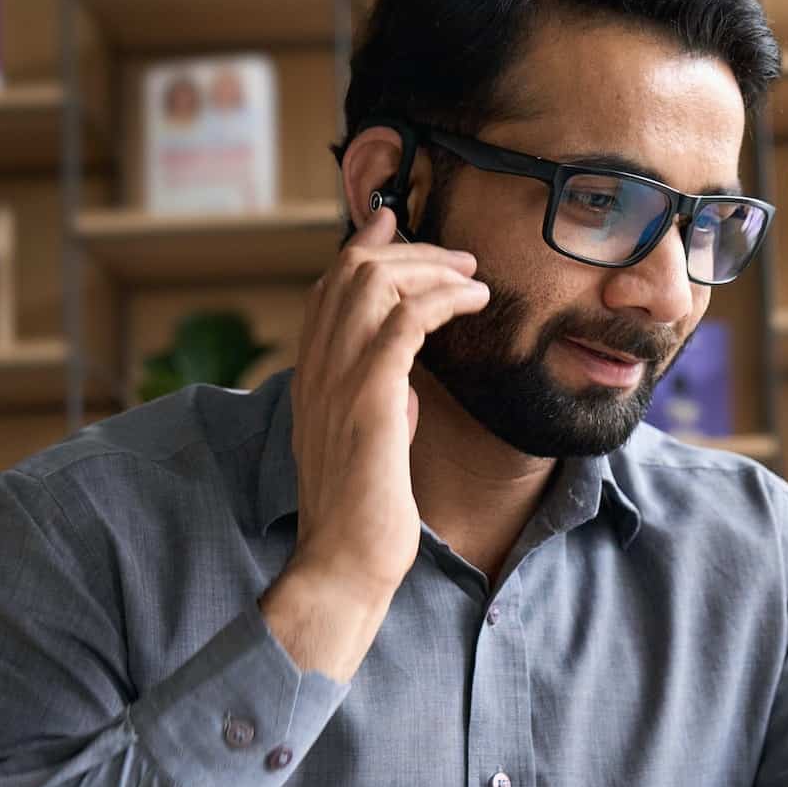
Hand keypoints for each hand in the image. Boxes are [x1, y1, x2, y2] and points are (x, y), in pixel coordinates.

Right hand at [258, 206, 486, 678]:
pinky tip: (475, 302)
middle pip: (351, 270)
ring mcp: (338, 379)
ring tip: (472, 278)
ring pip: (374, 281)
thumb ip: (376, 401)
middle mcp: (316, 367)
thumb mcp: (365, 441)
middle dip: (408, 248)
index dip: (363, 247)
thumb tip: (404, 378)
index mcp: (311, 376)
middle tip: (457, 257)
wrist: (344, 562)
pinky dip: (443, 297)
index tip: (397, 223)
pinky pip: (405, 319)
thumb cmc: (363, 513)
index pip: (328, 288)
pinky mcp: (371, 397)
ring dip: (431, 267)